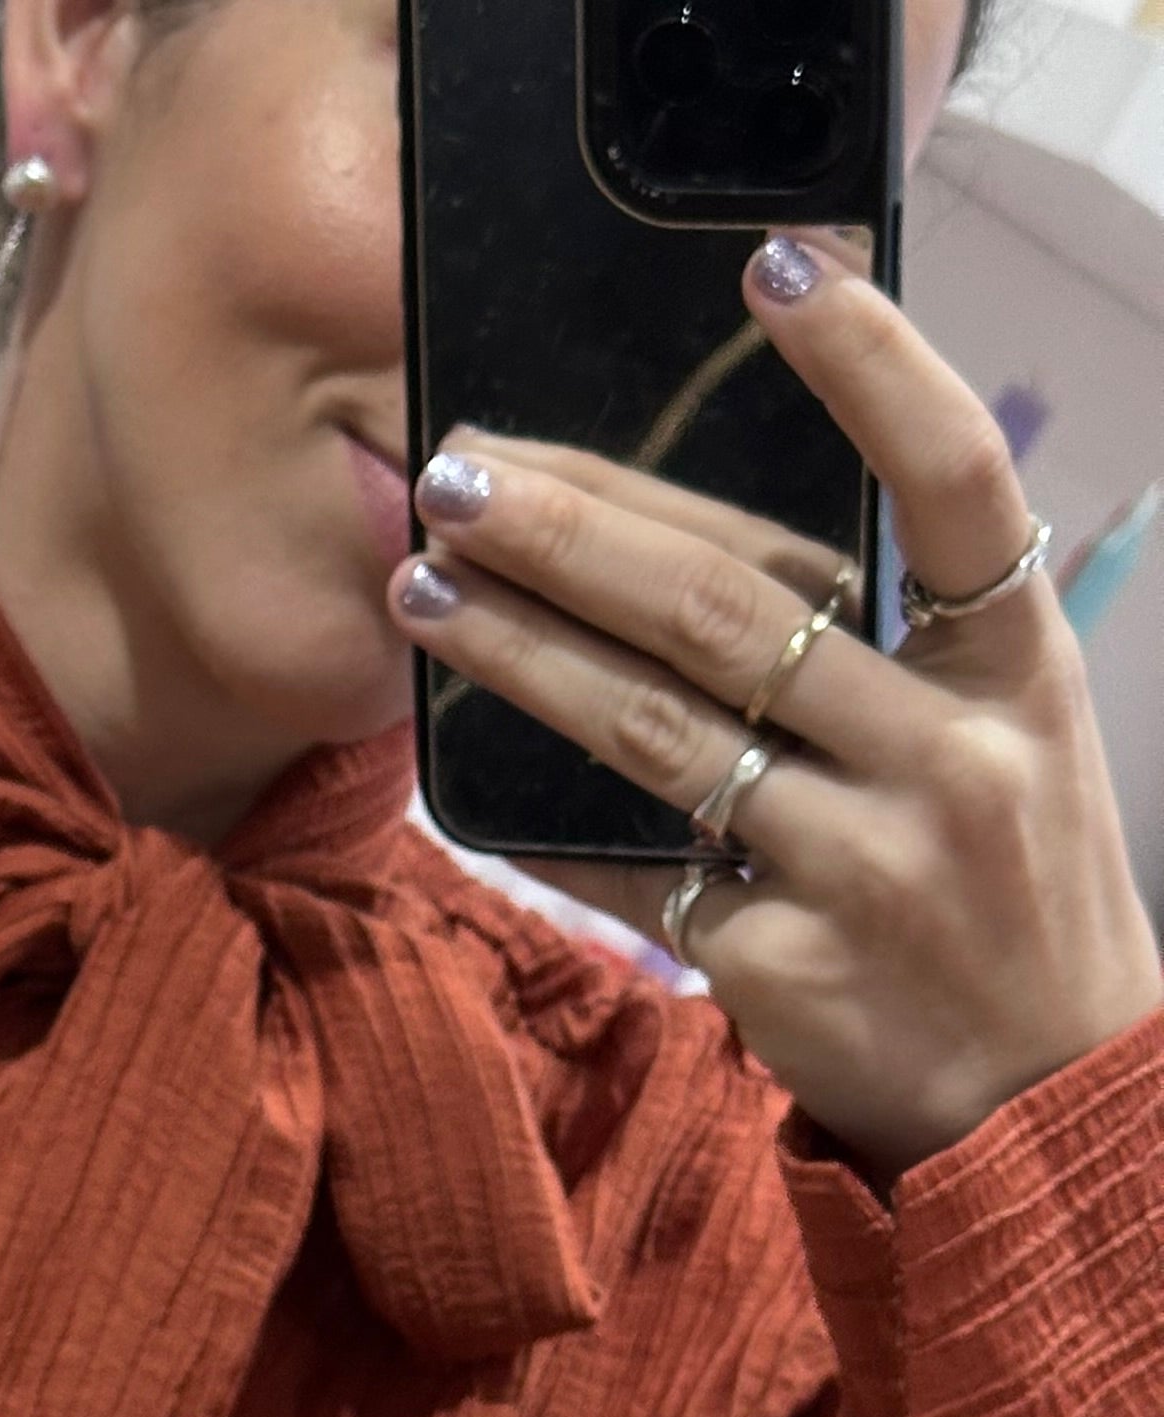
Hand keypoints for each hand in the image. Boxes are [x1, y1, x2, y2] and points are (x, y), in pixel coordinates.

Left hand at [388, 235, 1161, 1180]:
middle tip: (456, 474)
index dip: (874, 366)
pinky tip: (452, 783)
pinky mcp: (784, 964)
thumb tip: (696, 539)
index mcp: (1019, 664)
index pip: (953, 480)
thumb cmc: (1006, 885)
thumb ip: (895, 639)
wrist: (1046, 1095)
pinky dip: (539, 827)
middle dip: (577, 529)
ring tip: (421, 594)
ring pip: (655, 732)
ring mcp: (865, 863)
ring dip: (521, 654)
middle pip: (733, 604)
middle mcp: (950, 753)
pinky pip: (631, 873)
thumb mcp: (1009, 735)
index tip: (773, 271)